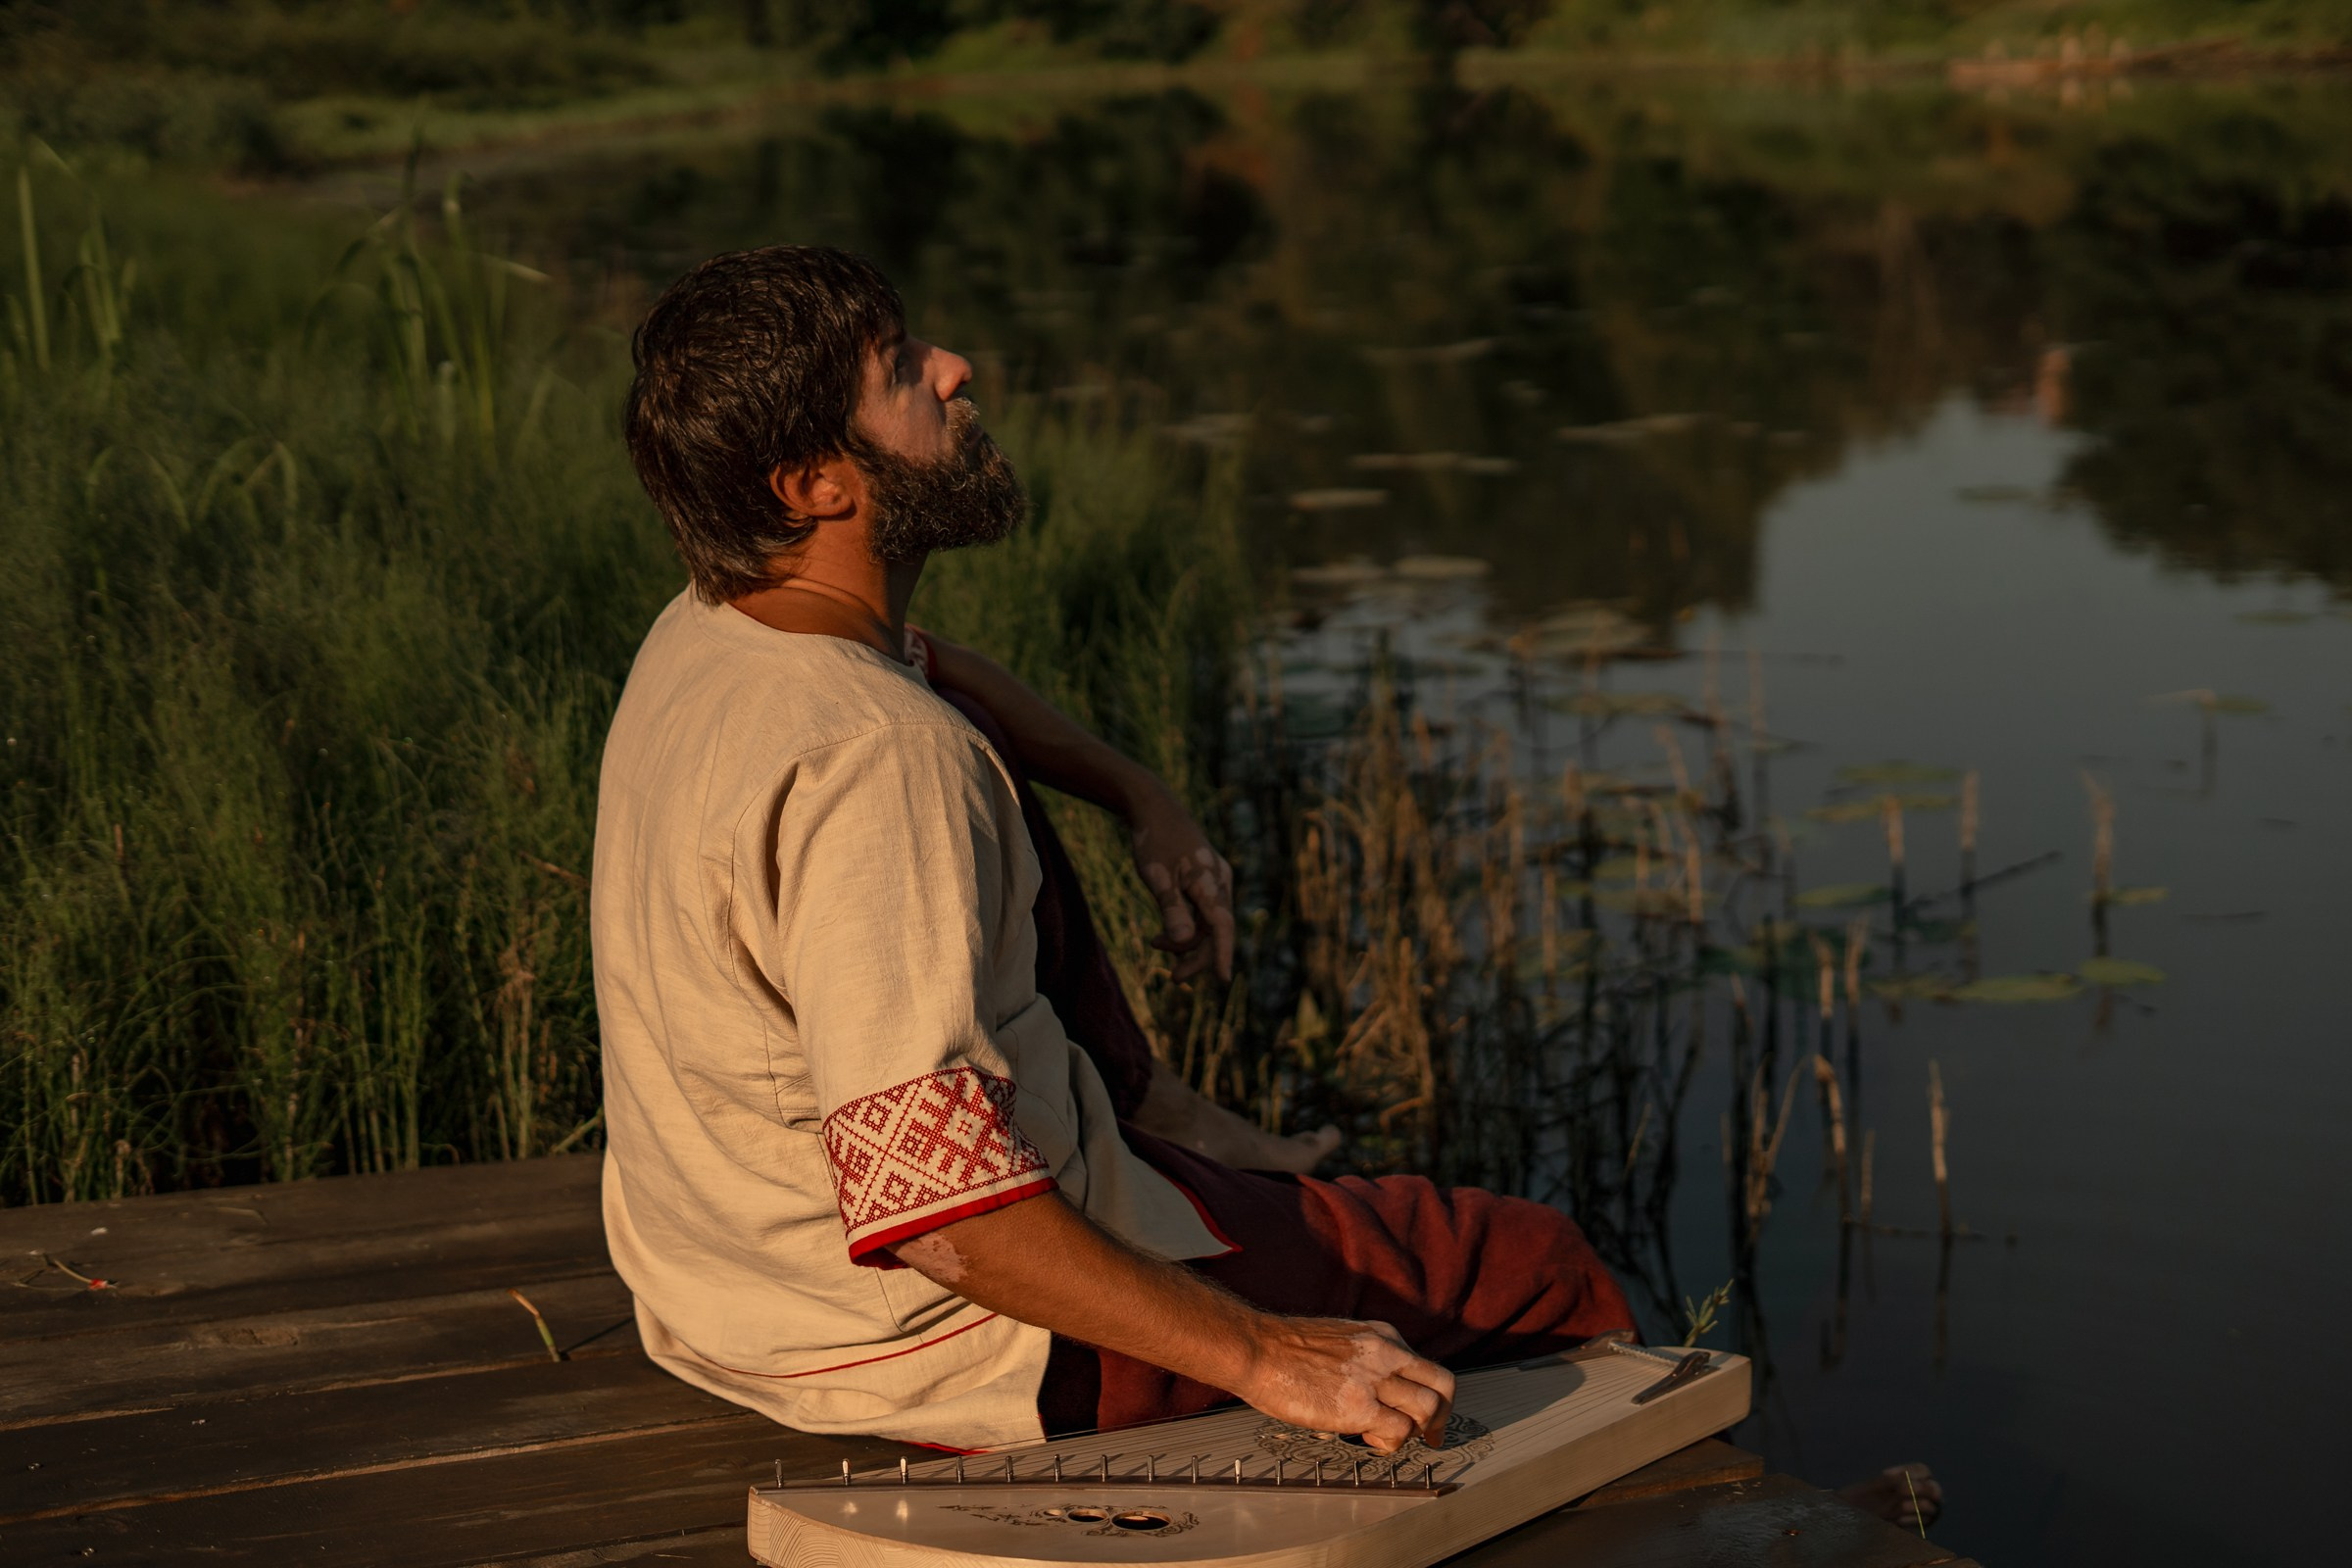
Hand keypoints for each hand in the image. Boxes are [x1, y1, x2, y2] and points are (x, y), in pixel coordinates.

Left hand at [1125, 785, 1234, 982]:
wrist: (1153, 806)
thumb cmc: (1154, 840)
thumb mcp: (1158, 878)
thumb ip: (1172, 910)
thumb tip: (1185, 942)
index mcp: (1211, 883)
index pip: (1222, 926)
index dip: (1223, 954)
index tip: (1224, 980)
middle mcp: (1220, 882)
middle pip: (1215, 929)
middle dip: (1196, 955)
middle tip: (1174, 978)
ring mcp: (1214, 879)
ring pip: (1207, 921)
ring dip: (1185, 939)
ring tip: (1156, 946)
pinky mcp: (1203, 877)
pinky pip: (1201, 910)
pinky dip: (1185, 924)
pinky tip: (1165, 933)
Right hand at [1232, 1317, 1454, 1453]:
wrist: (1258, 1349)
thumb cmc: (1285, 1348)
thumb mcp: (1340, 1338)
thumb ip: (1366, 1358)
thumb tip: (1376, 1389)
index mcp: (1382, 1336)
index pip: (1427, 1367)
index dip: (1435, 1396)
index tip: (1428, 1418)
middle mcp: (1386, 1353)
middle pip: (1443, 1385)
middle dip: (1442, 1417)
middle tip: (1431, 1437)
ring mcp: (1374, 1379)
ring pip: (1427, 1410)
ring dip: (1413, 1432)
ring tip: (1383, 1436)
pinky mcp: (1359, 1407)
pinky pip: (1398, 1431)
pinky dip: (1391, 1442)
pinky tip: (1368, 1438)